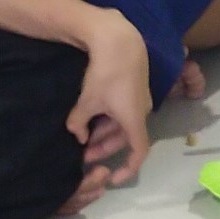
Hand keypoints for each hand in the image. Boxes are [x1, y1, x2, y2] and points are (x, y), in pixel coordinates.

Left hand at [67, 13, 152, 189]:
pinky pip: (122, 111)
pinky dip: (108, 118)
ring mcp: (139, 98)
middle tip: (82, 154)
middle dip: (104, 148)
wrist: (119, 40)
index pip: (139, 152)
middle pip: (126, 138)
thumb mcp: (87, 102)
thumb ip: (79, 124)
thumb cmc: (105, 74)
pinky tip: (91, 114)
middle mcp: (141, 111)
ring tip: (82, 134)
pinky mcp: (134, 86)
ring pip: (122, 123)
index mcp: (134, 119)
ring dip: (104, 132)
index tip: (114, 178)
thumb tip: (78, 136)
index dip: (128, 169)